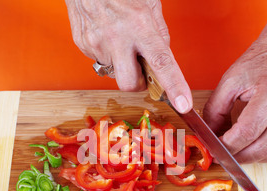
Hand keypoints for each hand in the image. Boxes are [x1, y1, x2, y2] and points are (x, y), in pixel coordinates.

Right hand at [65, 0, 192, 112]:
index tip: (183, 104)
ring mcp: (96, 43)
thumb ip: (159, 34)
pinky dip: (108, 53)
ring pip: (114, 72)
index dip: (174, 86)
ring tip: (120, 38)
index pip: (161, 63)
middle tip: (141, 68)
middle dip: (138, 83)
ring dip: (121, 64)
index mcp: (140, 26)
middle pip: (130, 84)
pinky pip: (100, 61)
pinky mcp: (83, 44)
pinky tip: (107, 35)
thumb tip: (162, 59)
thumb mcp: (149, 4)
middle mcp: (117, 38)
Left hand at [203, 7, 266, 162]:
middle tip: (223, 156)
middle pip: (263, 147)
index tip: (214, 147)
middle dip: (239, 157)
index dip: (228, 145)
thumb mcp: (230, 80)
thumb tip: (209, 134)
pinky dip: (266, 154)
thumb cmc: (260, 62)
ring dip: (253, 158)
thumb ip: (215, 109)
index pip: (247, 131)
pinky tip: (254, 148)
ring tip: (237, 153)